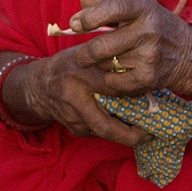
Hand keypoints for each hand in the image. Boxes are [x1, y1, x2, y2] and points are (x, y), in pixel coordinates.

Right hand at [0, 49, 146, 146]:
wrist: (38, 86)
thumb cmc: (68, 66)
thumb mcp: (87, 56)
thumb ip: (108, 62)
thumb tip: (141, 72)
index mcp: (80, 74)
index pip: (112, 87)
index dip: (134, 97)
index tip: (153, 101)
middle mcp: (74, 97)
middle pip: (105, 124)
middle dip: (130, 134)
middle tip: (150, 134)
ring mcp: (71, 117)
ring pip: (103, 132)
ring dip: (124, 135)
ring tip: (144, 133)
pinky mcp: (73, 129)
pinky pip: (98, 133)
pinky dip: (113, 131)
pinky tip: (126, 128)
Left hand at [67, 0, 191, 98]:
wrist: (190, 55)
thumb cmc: (155, 27)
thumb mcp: (137, 10)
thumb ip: (106, 5)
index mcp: (143, 8)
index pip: (112, 8)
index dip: (89, 17)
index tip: (75, 24)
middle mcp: (148, 30)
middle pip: (102, 46)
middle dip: (85, 53)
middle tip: (81, 57)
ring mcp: (150, 55)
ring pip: (106, 64)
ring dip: (102, 65)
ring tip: (111, 61)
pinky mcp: (149, 77)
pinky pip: (114, 82)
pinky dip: (111, 80)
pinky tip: (118, 73)